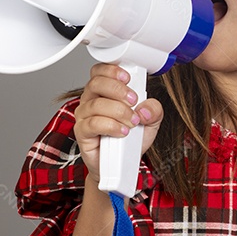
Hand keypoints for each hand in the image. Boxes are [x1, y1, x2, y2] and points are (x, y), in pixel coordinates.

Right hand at [72, 63, 163, 183]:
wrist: (123, 165)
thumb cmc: (131, 139)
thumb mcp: (151, 121)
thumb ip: (154, 109)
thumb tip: (145, 109)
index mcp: (104, 91)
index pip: (99, 71)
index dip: (111, 70)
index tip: (128, 78)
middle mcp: (91, 100)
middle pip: (96, 83)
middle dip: (118, 89)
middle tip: (134, 101)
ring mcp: (84, 116)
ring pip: (96, 104)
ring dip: (119, 111)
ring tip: (132, 121)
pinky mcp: (82, 132)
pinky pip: (92, 123)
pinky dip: (111, 126)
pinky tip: (122, 131)